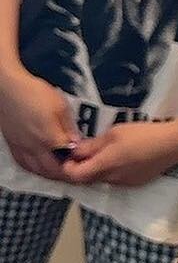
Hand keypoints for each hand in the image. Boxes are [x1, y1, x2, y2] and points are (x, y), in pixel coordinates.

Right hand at [0, 64, 78, 179]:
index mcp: (49, 138)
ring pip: (37, 170)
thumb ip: (69, 127)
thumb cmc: (33, 93)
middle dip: (66, 175)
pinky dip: (34, 169)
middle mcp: (35, 147)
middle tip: (75, 173)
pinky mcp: (12, 144)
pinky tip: (39, 166)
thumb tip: (76, 142)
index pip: (68, 160)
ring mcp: (21, 147)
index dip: (78, 164)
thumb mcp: (60, 106)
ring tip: (60, 172)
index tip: (85, 163)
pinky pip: (23, 164)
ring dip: (50, 174)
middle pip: (52, 170)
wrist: (8, 88)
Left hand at [61, 115, 177, 188]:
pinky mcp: (135, 183)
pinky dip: (111, 171)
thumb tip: (73, 151)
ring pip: (102, 179)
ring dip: (96, 169)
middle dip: (81, 168)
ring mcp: (124, 183)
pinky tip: (120, 158)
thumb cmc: (143, 134)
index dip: (67, 167)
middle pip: (87, 179)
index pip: (75, 175)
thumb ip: (92, 145)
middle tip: (81, 152)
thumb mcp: (114, 133)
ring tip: (102, 152)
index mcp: (105, 165)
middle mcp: (112, 179)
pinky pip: (115, 179)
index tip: (67, 156)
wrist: (173, 145)